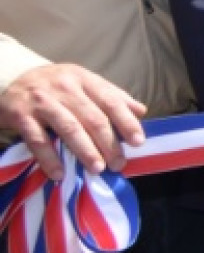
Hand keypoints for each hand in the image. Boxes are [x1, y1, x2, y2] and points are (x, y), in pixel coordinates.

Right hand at [0, 63, 147, 178]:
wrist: (9, 79)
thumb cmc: (54, 86)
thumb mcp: (82, 83)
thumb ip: (111, 96)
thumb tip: (141, 111)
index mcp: (84, 79)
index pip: (111, 101)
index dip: (126, 122)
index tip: (138, 142)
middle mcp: (65, 87)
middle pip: (93, 117)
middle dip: (109, 143)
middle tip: (118, 163)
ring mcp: (42, 101)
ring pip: (69, 128)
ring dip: (85, 150)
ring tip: (98, 168)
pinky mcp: (20, 116)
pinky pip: (38, 141)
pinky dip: (50, 159)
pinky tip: (60, 174)